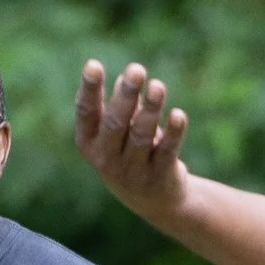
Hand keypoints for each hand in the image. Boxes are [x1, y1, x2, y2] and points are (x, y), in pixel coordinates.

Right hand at [76, 59, 192, 217]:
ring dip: (151, 109)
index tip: (93, 64)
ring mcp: (132, 171)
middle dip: (126, 96)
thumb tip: (125, 80)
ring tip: (158, 86)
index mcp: (89, 143)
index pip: (86, 112)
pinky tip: (178, 115)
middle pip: (115, 123)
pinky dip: (173, 133)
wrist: (155, 200)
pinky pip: (167, 151)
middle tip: (136, 70)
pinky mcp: (159, 177)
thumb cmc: (130, 153)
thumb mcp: (119, 131)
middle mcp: (106, 159)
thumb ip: (123, 105)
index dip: (89, 89)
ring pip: (141, 135)